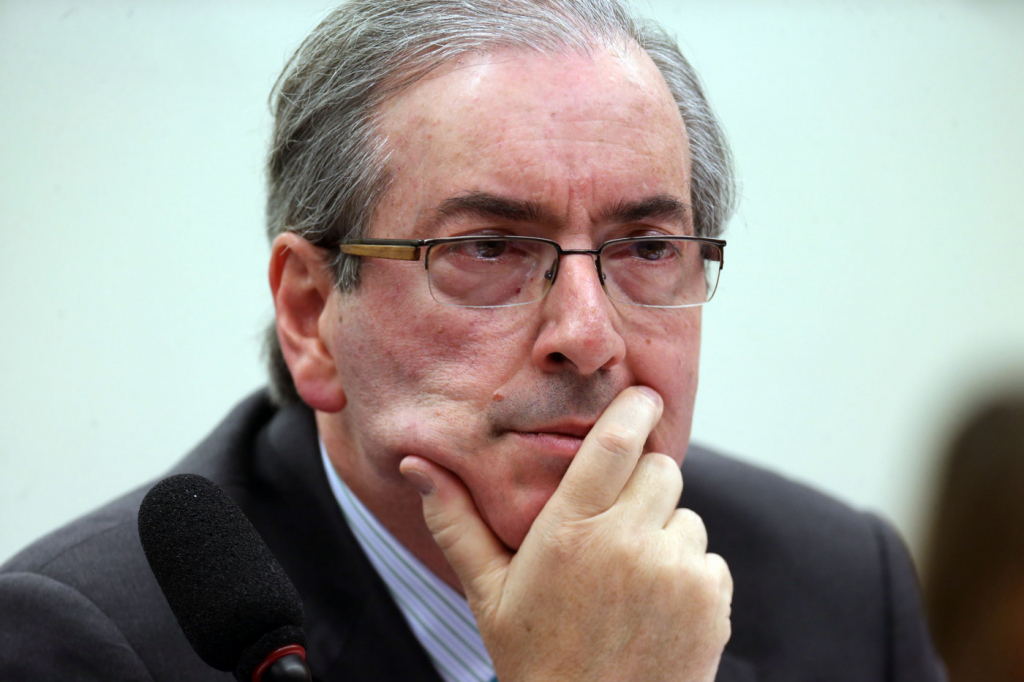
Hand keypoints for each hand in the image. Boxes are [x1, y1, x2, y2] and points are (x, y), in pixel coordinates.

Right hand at [400, 386, 731, 681]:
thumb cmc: (535, 658)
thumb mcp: (488, 592)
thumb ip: (456, 522)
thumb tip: (416, 463)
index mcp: (569, 532)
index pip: (616, 440)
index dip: (635, 407)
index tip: (642, 395)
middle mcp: (627, 542)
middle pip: (661, 467)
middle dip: (644, 481)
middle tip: (616, 520)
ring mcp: (675, 571)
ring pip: (686, 514)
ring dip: (665, 532)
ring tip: (629, 579)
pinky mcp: (711, 599)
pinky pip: (707, 557)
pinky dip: (688, 572)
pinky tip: (655, 607)